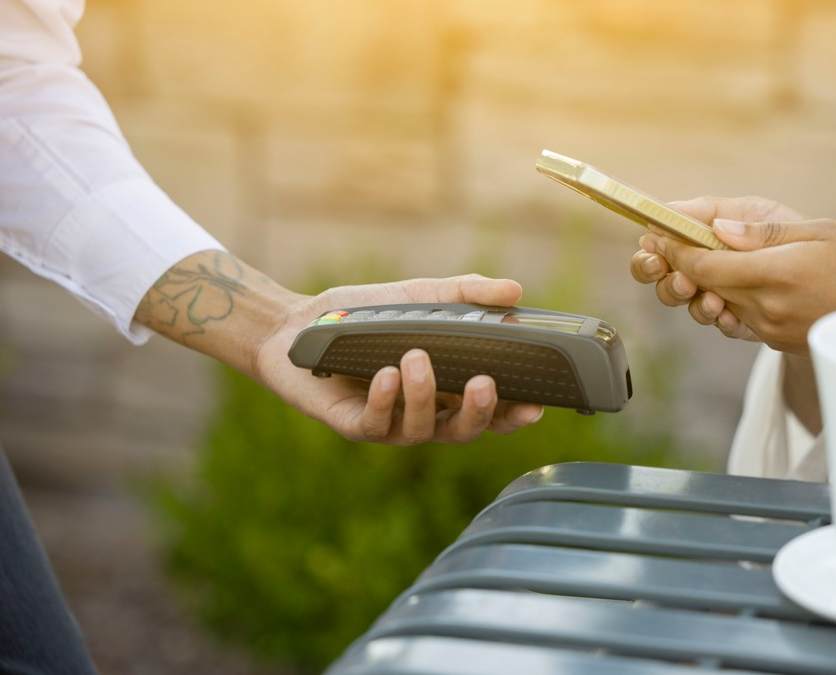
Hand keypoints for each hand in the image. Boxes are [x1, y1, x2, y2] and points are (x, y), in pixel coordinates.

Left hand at [254, 275, 545, 444]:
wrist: (300, 324)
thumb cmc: (366, 315)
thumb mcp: (422, 296)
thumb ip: (469, 294)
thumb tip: (515, 290)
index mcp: (448, 388)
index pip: (492, 411)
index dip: (515, 415)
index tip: (535, 405)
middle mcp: (425, 411)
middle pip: (465, 431)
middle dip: (479, 413)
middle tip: (483, 384)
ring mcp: (390, 422)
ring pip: (421, 429)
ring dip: (424, 395)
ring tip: (416, 358)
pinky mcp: (354, 425)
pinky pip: (376, 425)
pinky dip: (385, 400)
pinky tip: (386, 375)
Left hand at [635, 195, 835, 354]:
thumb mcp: (822, 233)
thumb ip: (764, 233)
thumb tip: (717, 229)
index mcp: (774, 275)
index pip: (703, 265)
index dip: (675, 249)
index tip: (658, 233)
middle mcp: (765, 308)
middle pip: (703, 285)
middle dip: (680, 263)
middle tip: (664, 242)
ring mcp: (769, 329)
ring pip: (718, 302)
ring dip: (703, 282)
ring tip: (698, 258)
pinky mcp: (776, 341)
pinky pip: (740, 317)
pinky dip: (730, 298)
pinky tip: (735, 282)